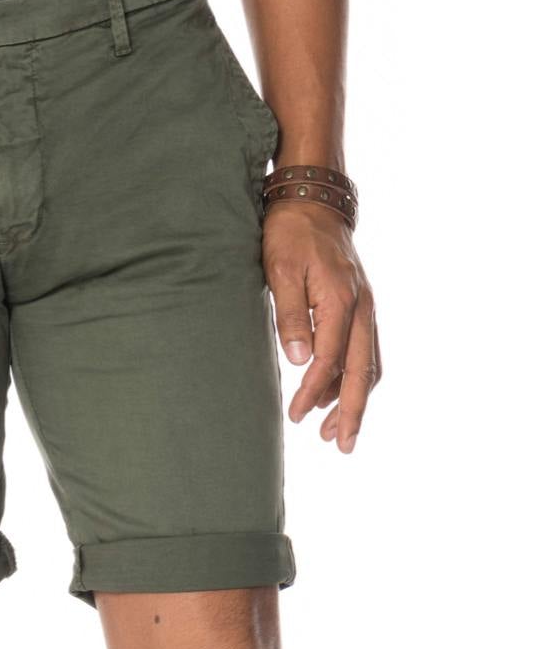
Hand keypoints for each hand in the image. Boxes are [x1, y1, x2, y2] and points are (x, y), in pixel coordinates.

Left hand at [263, 201, 380, 452]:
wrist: (315, 202)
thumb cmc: (291, 235)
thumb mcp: (280, 272)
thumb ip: (290, 316)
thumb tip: (298, 360)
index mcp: (341, 301)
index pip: (329, 359)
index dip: (313, 391)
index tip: (294, 416)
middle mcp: (362, 308)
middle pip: (363, 371)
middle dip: (353, 412)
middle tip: (342, 446)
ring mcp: (366, 308)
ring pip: (368, 364)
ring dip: (354, 400)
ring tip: (335, 432)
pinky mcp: (362, 308)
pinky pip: (366, 351)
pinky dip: (356, 378)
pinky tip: (339, 397)